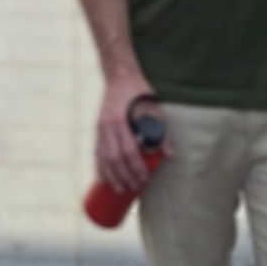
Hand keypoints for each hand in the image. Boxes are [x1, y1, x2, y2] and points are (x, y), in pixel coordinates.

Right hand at [96, 70, 165, 196]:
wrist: (120, 76)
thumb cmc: (139, 94)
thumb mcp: (154, 109)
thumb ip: (162, 132)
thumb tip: (169, 155)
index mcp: (121, 120)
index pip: (129, 151)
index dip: (136, 168)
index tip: (144, 179)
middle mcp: (108, 125)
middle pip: (115, 159)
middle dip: (124, 176)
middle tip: (134, 187)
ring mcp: (100, 127)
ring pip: (103, 158)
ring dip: (111, 176)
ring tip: (120, 188)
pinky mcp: (97, 129)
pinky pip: (96, 152)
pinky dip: (99, 167)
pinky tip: (103, 179)